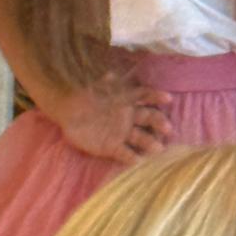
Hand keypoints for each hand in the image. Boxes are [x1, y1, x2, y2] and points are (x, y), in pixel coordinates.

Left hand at [54, 76, 171, 165]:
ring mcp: (122, 133)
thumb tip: (111, 75)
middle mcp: (128, 117)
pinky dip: (131, 157)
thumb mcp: (92, 88)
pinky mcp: (112, 147)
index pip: (145, 97)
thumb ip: (103, 84)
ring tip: (158, 148)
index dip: (156, 97)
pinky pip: (124, 153)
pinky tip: (138, 160)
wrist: (67, 114)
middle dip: (159, 123)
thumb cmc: (82, 98)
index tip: (168, 99)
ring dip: (149, 143)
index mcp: (126, 101)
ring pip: (139, 138)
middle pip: (148, 119)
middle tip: (168, 129)